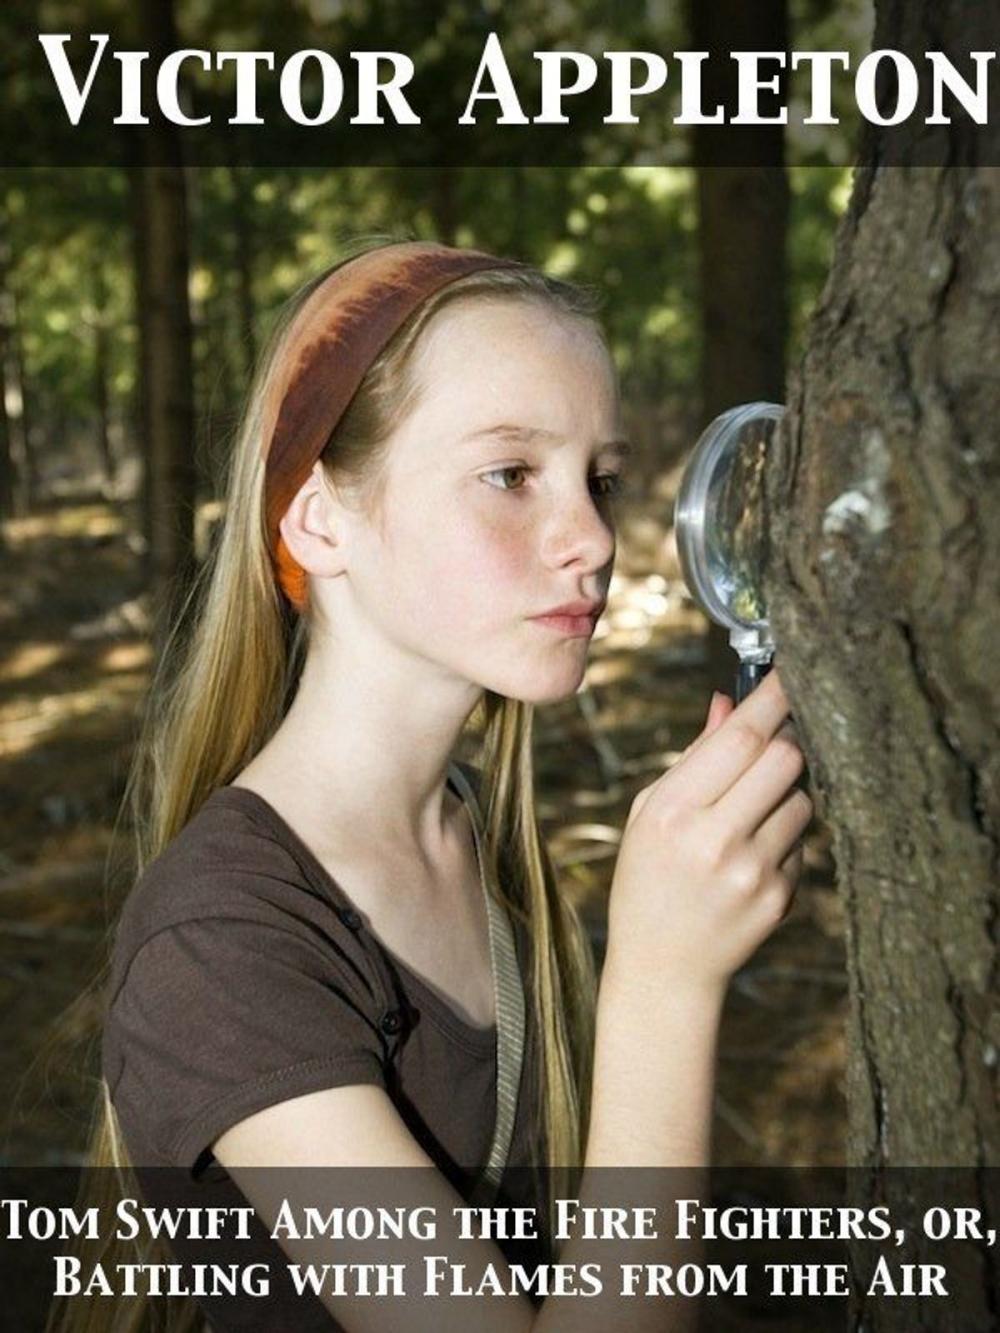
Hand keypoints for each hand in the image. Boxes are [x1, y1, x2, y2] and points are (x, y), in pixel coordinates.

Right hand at [604, 668, 811, 998]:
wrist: (664, 968)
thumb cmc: (648, 879)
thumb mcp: (649, 814)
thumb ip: (694, 758)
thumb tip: (730, 702)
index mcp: (671, 811)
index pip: (738, 738)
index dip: (770, 698)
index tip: (789, 672)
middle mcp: (714, 840)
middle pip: (783, 758)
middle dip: (786, 739)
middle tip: (776, 739)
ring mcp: (752, 872)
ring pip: (801, 798)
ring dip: (786, 792)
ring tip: (751, 815)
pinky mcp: (781, 898)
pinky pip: (803, 842)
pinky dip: (786, 836)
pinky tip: (752, 858)